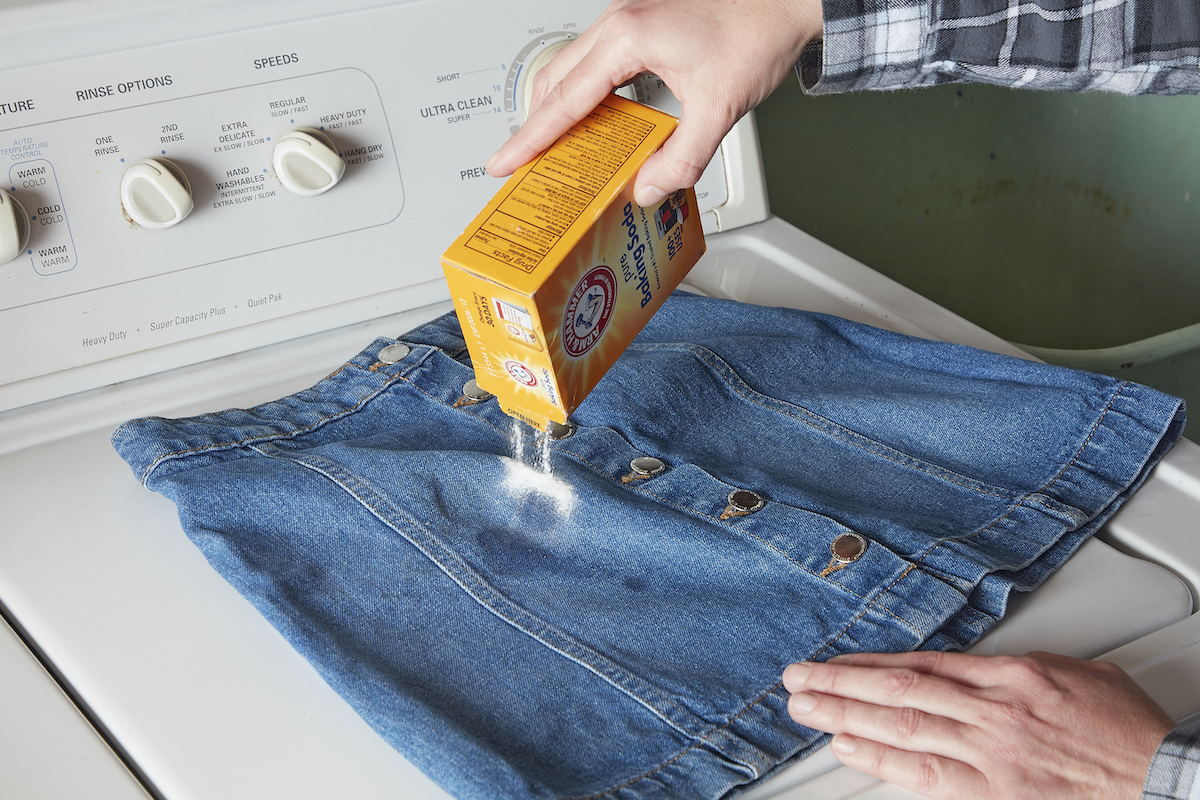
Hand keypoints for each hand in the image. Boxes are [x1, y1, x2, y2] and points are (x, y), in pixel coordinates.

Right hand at [485, 0, 822, 207]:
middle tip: (521, 164)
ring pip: (572, 68)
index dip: (530, 139)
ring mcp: (627, 18)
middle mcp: (619, 21)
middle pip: (555, 80)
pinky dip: (584, 93)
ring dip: (559, 109)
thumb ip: (682, 156)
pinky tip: (594, 119)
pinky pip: (595, 61)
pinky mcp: (640, 22)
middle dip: (535, 126)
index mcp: (627, 37)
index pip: (564, 100)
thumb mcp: (719, 106)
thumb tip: (649, 188)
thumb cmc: (757, 30)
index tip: (504, 162)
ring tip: (553, 149)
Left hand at [782, 650, 1175, 798]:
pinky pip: (927, 775)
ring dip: (846, 717)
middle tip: (797, 680)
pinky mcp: (995, 795)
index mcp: (1012, 676)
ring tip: (805, 710)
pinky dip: (883, 761)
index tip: (836, 663)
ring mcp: (992, 756)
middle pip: (900, 689)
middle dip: (841, 684)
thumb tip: (970, 671)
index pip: (922, 664)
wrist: (1163, 780)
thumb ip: (1014, 672)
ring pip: (904, 727)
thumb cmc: (1126, 733)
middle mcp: (994, 712)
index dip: (871, 663)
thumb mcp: (1074, 674)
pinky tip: (850, 750)